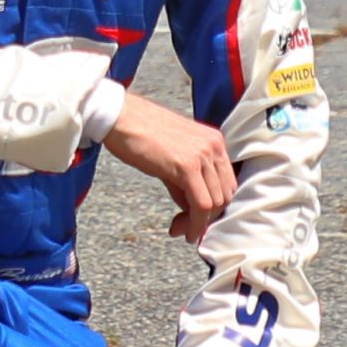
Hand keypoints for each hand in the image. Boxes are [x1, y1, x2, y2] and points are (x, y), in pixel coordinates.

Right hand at [102, 94, 234, 239]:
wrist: (120, 116)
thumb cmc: (140, 132)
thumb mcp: (173, 154)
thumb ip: (187, 181)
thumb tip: (191, 210)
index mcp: (214, 140)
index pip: (226, 182)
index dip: (214, 206)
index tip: (196, 220)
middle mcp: (214, 146)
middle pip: (225, 194)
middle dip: (207, 218)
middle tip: (186, 229)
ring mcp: (202, 155)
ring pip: (216, 202)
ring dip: (199, 223)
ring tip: (179, 230)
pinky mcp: (187, 167)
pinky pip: (201, 204)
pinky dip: (195, 223)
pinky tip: (181, 230)